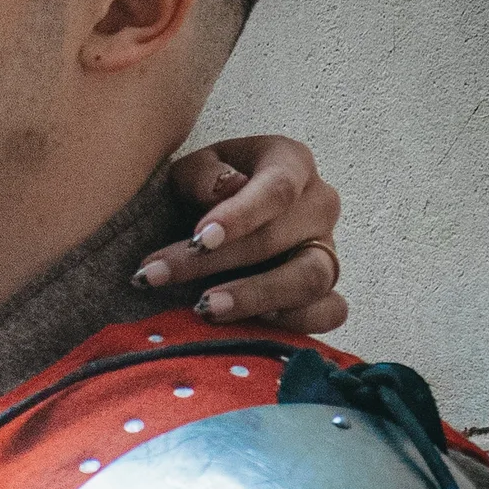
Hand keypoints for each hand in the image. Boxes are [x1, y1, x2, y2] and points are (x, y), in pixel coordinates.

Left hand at [143, 136, 345, 331]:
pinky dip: (295, 323)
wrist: (220, 226)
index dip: (239, 215)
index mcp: (292, 163)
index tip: (199, 238)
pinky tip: (250, 324)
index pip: (277, 188)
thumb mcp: (193, 172)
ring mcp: (328, 250)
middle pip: (277, 239)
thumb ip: (203, 175)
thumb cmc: (206, 192)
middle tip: (160, 276)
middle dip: (215, 262)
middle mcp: (318, 206)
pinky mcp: (326, 292)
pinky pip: (329, 312)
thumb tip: (223, 189)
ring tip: (204, 308)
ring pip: (308, 279)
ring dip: (254, 297)